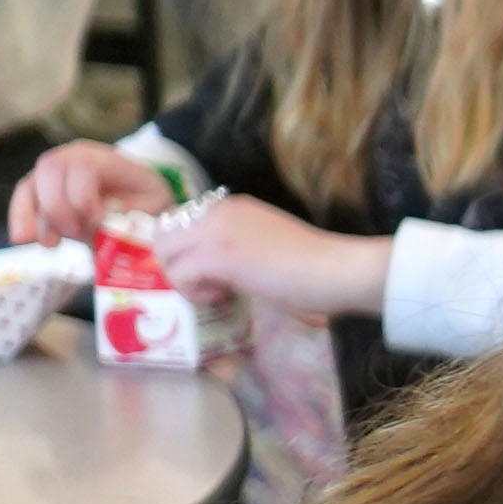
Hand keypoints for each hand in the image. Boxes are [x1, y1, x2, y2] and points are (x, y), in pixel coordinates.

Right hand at [11, 139, 180, 244]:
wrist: (138, 195)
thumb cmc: (146, 197)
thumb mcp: (154, 203)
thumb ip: (132, 211)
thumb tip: (105, 218)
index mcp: (103, 157)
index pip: (82, 167)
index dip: (83, 199)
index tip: (96, 224)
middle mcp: (72, 156)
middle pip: (49, 171)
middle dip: (58, 208)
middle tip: (75, 235)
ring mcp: (53, 172)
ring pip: (30, 186)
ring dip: (32, 217)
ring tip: (50, 245)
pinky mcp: (41, 189)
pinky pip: (22, 199)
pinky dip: (21, 219)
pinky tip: (24, 240)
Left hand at [144, 194, 388, 320]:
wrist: (338, 269)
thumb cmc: (318, 266)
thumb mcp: (268, 244)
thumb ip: (240, 247)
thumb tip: (220, 272)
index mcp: (232, 207)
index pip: (182, 224)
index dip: (190, 253)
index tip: (215, 274)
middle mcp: (218, 211)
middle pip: (163, 235)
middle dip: (178, 264)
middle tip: (208, 285)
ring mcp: (214, 231)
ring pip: (164, 253)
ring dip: (183, 278)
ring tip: (217, 292)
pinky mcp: (216, 256)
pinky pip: (179, 275)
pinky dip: (194, 293)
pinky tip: (225, 296)